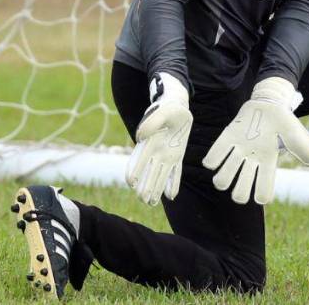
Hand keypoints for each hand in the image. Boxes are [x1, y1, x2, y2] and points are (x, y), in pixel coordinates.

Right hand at [125, 72, 192, 204]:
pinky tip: (172, 196)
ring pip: (160, 175)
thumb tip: (140, 137)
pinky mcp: (177, 156)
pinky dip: (173, 183)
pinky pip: (175, 172)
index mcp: (148, 141)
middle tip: (143, 200)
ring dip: (156, 188)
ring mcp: (166, 155)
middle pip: (148, 172)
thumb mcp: (162, 111)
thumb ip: (152, 122)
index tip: (131, 182)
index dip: (135, 169)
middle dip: (145, 186)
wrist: (177, 106)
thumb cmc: (168, 107)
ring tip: (151, 203)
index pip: (139, 158)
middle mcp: (155, 151)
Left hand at [202, 77, 308, 204]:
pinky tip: (220, 153)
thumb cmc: (284, 121)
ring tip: (228, 165)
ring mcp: (237, 153)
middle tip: (242, 178)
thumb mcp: (296, 134)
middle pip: (239, 194)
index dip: (261, 196)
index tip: (261, 191)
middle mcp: (251, 163)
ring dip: (223, 177)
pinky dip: (212, 160)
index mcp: (268, 165)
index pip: (263, 193)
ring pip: (222, 180)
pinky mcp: (226, 140)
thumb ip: (305, 148)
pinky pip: (212, 159)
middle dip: (239, 192)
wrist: (269, 103)